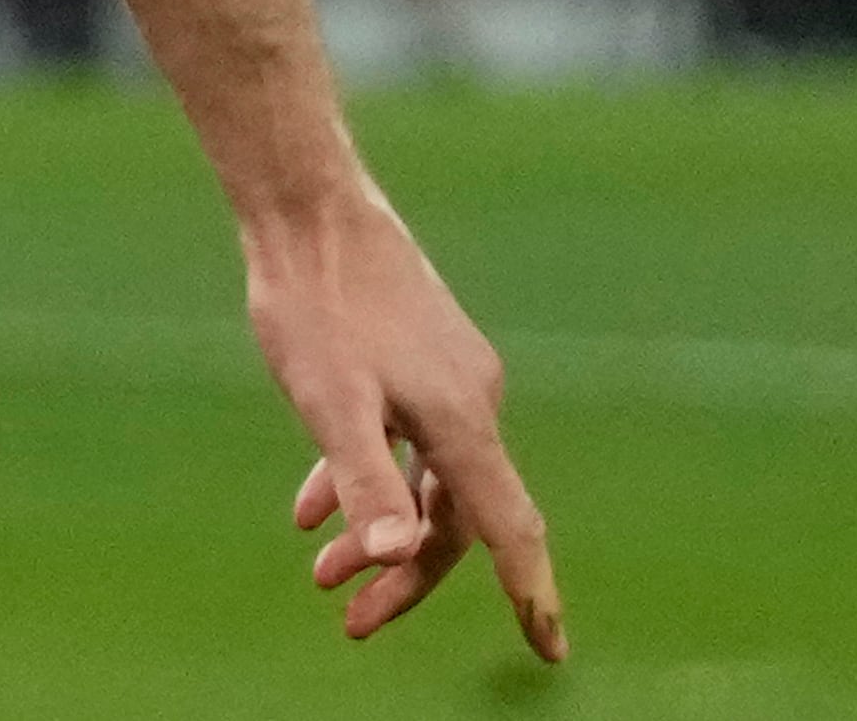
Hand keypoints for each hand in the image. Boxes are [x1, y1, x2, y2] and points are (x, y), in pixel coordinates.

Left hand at [247, 178, 565, 660]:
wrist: (308, 208)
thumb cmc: (316, 302)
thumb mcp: (330, 401)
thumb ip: (365, 478)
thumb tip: (396, 555)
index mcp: (461, 422)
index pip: (507, 528)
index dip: (527, 591)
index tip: (548, 647)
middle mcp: (470, 404)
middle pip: (454, 516)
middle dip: (408, 574)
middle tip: (353, 619)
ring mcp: (446, 380)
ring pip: (424, 481)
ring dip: (379, 531)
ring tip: (322, 577)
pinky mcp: (418, 360)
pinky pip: (403, 441)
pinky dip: (365, 478)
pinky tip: (312, 505)